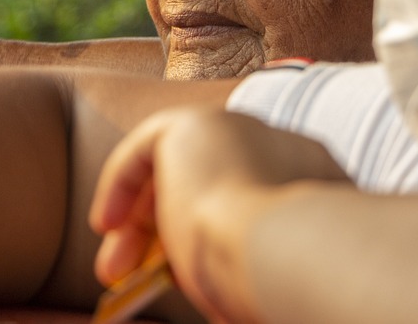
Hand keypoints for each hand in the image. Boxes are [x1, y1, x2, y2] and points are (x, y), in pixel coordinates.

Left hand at [89, 108, 345, 321]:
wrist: (284, 251)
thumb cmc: (283, 278)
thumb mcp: (265, 268)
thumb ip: (246, 257)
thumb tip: (224, 292)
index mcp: (310, 174)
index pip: (253, 193)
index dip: (212, 234)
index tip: (185, 277)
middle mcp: (276, 143)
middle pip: (211, 179)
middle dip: (167, 231)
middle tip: (138, 275)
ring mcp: (236, 128)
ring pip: (176, 169)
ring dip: (141, 221)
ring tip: (115, 270)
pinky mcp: (194, 123)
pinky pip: (146, 147)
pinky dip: (121, 184)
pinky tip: (107, 225)